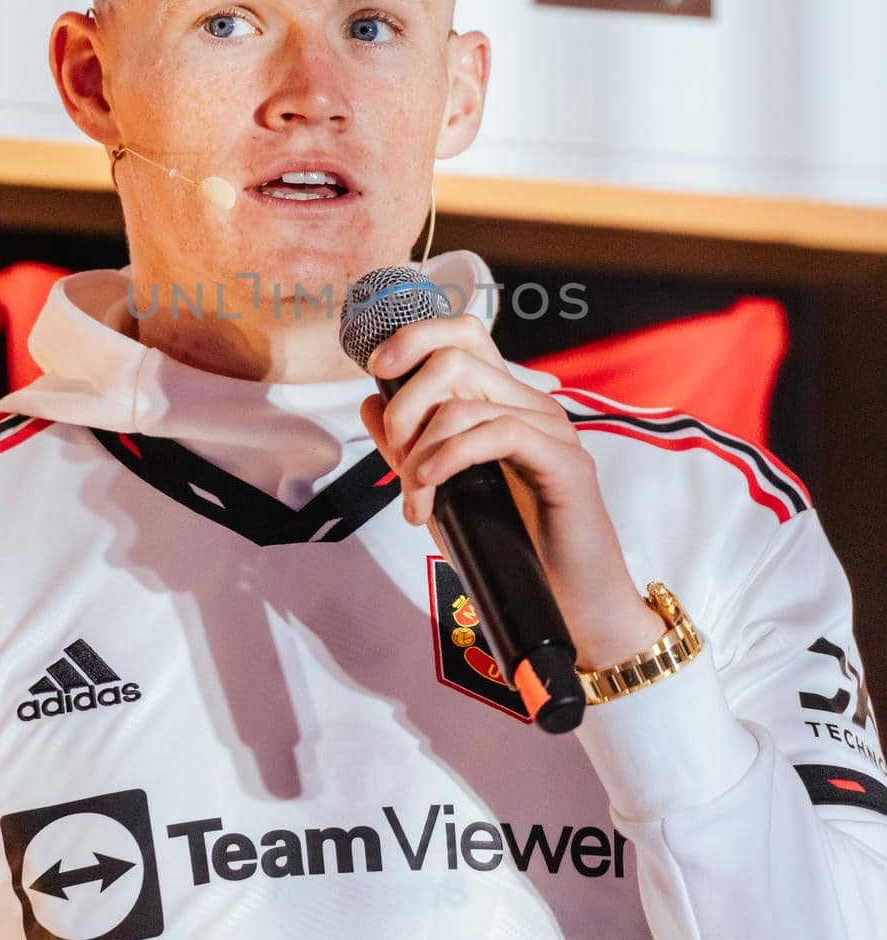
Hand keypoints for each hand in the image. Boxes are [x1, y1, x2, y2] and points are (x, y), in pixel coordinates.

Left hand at [359, 312, 665, 669]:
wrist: (570, 604)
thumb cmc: (509, 548)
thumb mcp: (441, 493)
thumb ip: (408, 447)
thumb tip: (370, 401)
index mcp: (503, 402)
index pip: (462, 334)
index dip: (414, 338)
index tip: (377, 370)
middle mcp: (530, 404)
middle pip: (453, 357)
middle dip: (405, 407)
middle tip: (396, 462)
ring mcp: (551, 429)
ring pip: (465, 401)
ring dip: (421, 452)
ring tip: (415, 500)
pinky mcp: (566, 461)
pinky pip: (499, 433)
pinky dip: (452, 457)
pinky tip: (432, 487)